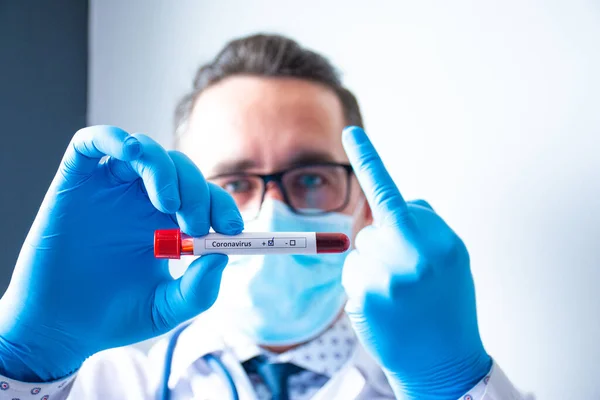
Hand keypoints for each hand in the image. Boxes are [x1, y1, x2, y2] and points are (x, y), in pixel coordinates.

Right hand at [0, 126, 242, 381]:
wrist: (60, 328)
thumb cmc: (115, 316)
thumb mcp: (167, 308)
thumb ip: (199, 290)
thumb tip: (222, 255)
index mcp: (169, 221)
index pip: (205, 196)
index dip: (223, 206)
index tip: (233, 230)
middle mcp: (142, 199)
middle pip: (180, 169)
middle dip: (197, 192)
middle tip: (194, 225)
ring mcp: (110, 187)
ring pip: (145, 150)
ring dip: (165, 169)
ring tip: (169, 206)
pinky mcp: (76, 180)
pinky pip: (94, 141)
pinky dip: (113, 138)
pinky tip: (130, 154)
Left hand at [341, 127, 490, 398]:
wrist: (444, 361)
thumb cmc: (448, 306)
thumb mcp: (453, 260)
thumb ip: (428, 227)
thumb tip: (402, 203)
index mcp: (437, 240)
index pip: (394, 194)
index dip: (368, 160)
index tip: (350, 132)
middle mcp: (412, 252)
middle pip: (374, 227)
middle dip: (385, 246)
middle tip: (407, 278)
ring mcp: (384, 274)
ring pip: (360, 249)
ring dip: (374, 266)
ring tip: (398, 295)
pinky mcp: (362, 294)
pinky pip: (352, 272)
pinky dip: (362, 285)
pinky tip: (384, 306)